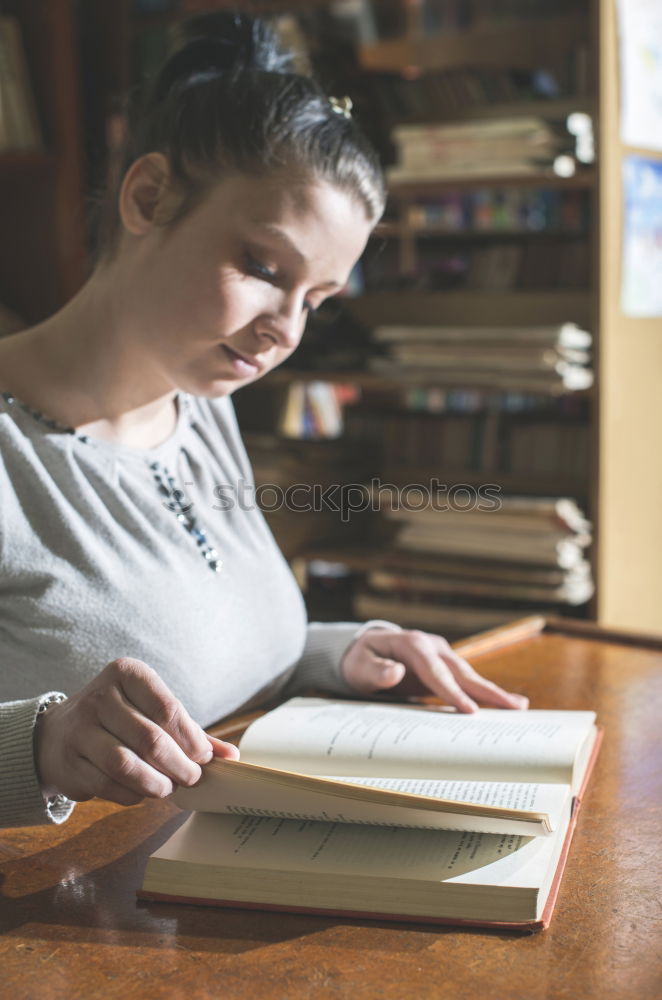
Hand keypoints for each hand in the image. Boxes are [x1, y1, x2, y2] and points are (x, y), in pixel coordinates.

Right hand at [34, 658, 238, 805]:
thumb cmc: (120, 719)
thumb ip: (190, 731)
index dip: (191, 738)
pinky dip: (133, 795)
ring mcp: (79, 729)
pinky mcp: (68, 762)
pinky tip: (142, 792)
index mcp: (126, 674)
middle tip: (192, 778)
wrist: (57, 734)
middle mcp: (99, 696)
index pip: (167, 708)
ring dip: (157, 784)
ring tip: (169, 788)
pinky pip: (109, 785)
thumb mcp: (151, 710)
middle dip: (179, 765)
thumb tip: (231, 756)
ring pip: (127, 765)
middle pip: (151, 739)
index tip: (203, 757)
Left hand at [341, 628, 528, 712]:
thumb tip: (395, 672)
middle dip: (487, 690)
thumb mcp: (359, 666)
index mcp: (413, 644)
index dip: (453, 691)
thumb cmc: (360, 660)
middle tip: (515, 706)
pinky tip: (502, 705)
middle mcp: (432, 646)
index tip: (470, 710)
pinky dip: (483, 693)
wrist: (362, 651)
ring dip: (492, 692)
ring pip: (468, 676)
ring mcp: (440, 655)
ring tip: (519, 706)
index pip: (436, 671)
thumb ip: (375, 671)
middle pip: (461, 672)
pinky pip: (464, 681)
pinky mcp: (444, 665)